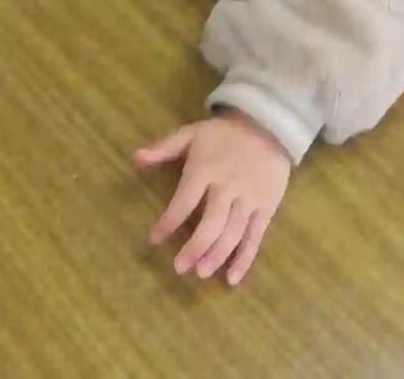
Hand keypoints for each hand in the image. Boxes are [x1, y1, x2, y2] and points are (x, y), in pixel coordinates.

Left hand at [134, 112, 291, 285]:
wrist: (268, 125)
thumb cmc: (222, 134)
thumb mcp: (191, 133)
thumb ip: (163, 148)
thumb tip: (135, 158)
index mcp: (205, 169)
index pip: (184, 201)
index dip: (169, 222)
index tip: (154, 239)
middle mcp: (227, 187)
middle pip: (211, 223)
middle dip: (195, 248)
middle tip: (179, 268)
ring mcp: (249, 199)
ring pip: (233, 233)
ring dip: (217, 256)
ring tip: (201, 273)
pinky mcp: (267, 208)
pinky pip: (255, 237)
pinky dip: (244, 259)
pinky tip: (232, 278)